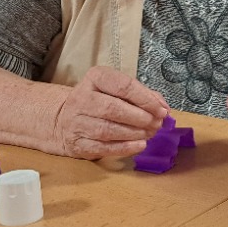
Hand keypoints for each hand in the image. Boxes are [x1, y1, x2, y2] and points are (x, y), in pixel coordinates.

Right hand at [53, 66, 167, 158]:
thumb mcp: (118, 90)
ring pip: (108, 129)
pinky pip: (103, 148)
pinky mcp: (77, 144)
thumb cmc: (100, 101)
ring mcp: (77, 122)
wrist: (64, 119)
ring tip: (149, 133)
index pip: (123, 86)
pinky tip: (140, 145)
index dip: (146, 99)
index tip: (162, 110)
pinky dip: (125, 148)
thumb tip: (163, 108)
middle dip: (141, 118)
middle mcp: (82, 98)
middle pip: (114, 108)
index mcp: (95, 78)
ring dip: (134, 133)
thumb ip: (143, 95)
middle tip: (156, 124)